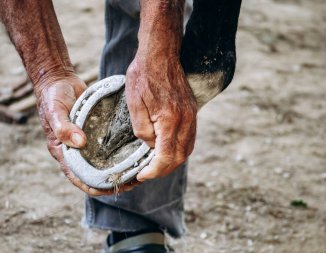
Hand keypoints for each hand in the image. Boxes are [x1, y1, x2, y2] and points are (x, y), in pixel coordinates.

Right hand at [35, 73, 138, 194]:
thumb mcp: (55, 111)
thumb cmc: (52, 96)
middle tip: (134, 179)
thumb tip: (80, 143)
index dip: (95, 187)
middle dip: (113, 180)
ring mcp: (87, 141)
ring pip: (104, 161)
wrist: (58, 80)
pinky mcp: (96, 131)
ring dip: (120, 167)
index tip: (114, 189)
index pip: (79, 178)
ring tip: (139, 168)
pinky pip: (108, 145)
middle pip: (95, 173)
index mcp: (64, 152)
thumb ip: (63, 127)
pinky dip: (120, 150)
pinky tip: (135, 150)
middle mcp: (76, 150)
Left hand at [126, 52, 197, 181]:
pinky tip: (166, 150)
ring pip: (187, 150)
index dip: (153, 171)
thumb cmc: (143, 76)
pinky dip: (179, 150)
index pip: (166, 156)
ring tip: (155, 165)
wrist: (161, 54)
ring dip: (172, 162)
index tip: (141, 175)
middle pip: (180, 157)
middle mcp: (185, 120)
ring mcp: (191, 116)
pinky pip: (189, 139)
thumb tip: (149, 145)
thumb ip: (142, 129)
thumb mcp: (134, 103)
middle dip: (163, 170)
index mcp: (169, 119)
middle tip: (147, 173)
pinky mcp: (191, 112)